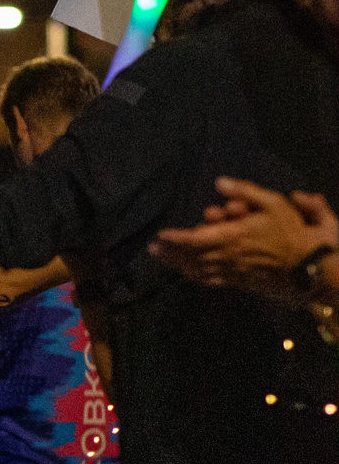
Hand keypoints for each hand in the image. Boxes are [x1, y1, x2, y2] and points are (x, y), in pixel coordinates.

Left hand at [150, 177, 338, 298]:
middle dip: (169, 253)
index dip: (175, 238)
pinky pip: (211, 280)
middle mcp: (227, 256)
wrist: (311, 265)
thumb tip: (219, 182)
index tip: (159, 235)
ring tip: (162, 260)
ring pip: (197, 270)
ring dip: (177, 265)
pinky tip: (186, 274)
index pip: (195, 239)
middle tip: (152, 249)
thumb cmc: (293, 231)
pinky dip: (195, 277)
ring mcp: (232, 271)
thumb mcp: (274, 203)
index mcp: (233, 236)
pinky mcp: (239, 282)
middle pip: (190, 257)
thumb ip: (245, 192)